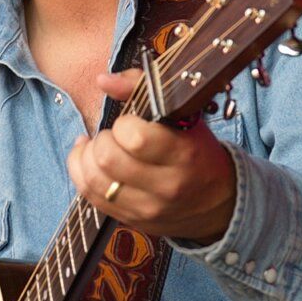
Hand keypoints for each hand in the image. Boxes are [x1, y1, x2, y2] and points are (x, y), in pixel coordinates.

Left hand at [66, 69, 237, 242]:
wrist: (219, 203)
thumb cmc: (197, 151)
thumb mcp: (184, 115)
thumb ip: (142, 88)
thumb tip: (103, 80)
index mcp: (183, 155)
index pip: (135, 138)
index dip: (124, 124)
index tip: (131, 122)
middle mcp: (165, 186)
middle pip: (107, 159)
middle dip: (103, 139)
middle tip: (114, 135)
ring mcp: (146, 208)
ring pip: (92, 180)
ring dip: (87, 156)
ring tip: (98, 146)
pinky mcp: (130, 220)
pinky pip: (89, 196)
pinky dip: (81, 172)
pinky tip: (89, 159)